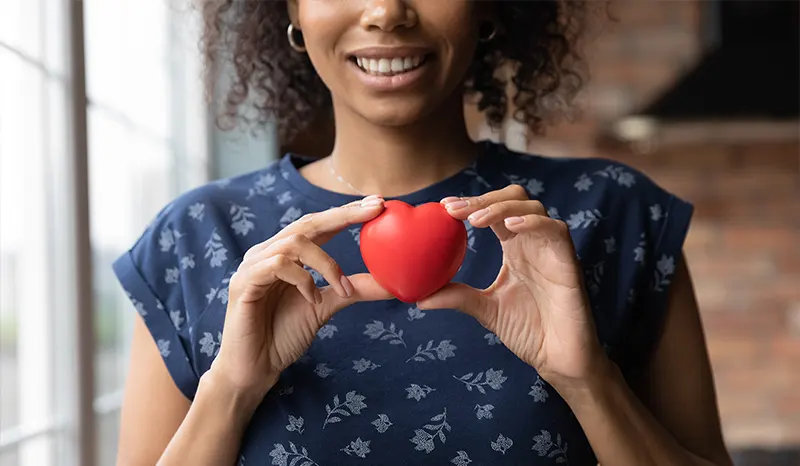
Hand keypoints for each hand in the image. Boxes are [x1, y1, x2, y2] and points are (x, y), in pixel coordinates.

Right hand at [210, 195, 391, 399]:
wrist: (254, 369)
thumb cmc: (283, 336)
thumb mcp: (326, 307)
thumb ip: (353, 290)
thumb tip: (391, 283)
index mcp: (286, 255)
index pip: (319, 225)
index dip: (347, 212)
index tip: (378, 204)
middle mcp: (268, 253)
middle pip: (307, 223)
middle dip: (343, 215)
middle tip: (374, 209)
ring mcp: (253, 265)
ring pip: (295, 243)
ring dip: (326, 264)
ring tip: (342, 290)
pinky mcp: (243, 282)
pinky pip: (277, 266)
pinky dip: (302, 280)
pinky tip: (313, 300)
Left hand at [418, 185, 607, 390]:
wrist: (560, 359)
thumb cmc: (530, 332)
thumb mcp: (486, 310)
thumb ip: (457, 297)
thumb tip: (418, 298)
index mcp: (515, 247)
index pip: (493, 212)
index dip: (470, 203)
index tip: (443, 206)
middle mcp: (533, 242)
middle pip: (513, 198)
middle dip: (483, 198)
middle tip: (453, 210)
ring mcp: (552, 249)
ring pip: (532, 207)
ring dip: (501, 208)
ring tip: (474, 220)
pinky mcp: (568, 261)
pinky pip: (555, 229)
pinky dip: (532, 222)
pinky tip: (509, 227)